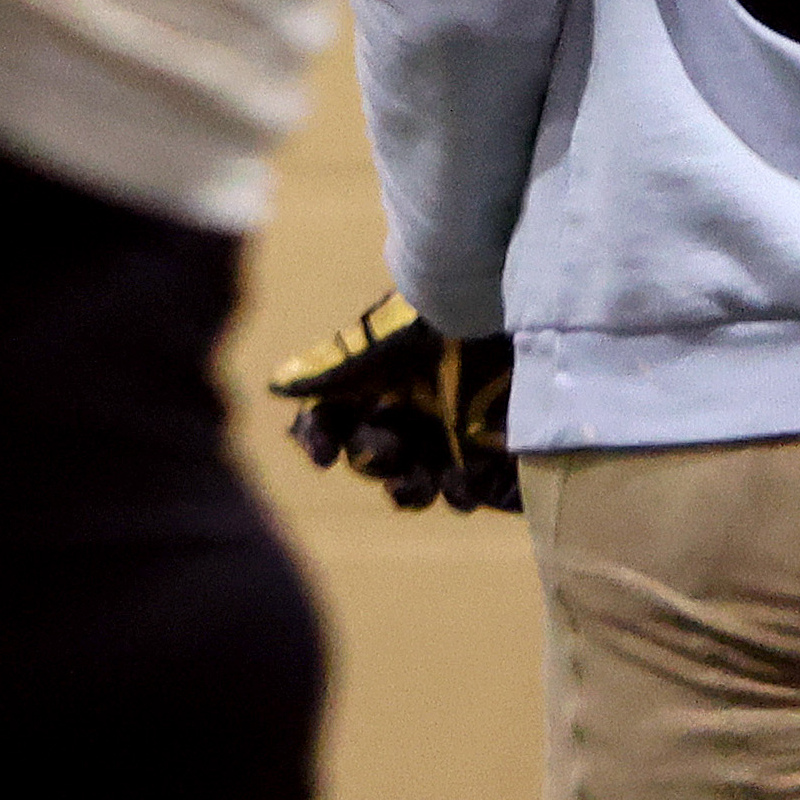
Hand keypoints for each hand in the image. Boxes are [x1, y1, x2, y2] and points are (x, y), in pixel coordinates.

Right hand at [267, 289, 518, 513]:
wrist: (523, 305)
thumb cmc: (451, 313)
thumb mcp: (389, 337)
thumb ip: (336, 366)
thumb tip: (276, 384)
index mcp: (380, 382)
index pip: (335, 419)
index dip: (321, 439)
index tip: (321, 457)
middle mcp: (413, 410)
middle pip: (374, 459)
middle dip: (374, 464)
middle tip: (390, 455)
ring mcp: (456, 434)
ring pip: (420, 484)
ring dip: (415, 492)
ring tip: (431, 486)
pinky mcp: (500, 453)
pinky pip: (474, 491)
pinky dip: (465, 494)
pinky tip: (467, 482)